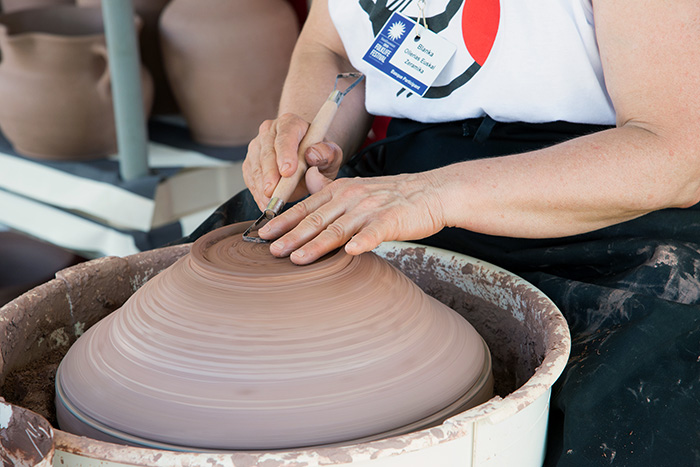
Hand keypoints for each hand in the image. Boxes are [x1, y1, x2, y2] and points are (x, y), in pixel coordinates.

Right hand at [242, 113, 343, 210]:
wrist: (307, 158)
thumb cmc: (318, 156)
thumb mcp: (331, 155)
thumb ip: (327, 154)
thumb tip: (313, 156)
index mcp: (291, 123)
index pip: (286, 136)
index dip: (286, 154)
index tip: (288, 172)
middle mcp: (270, 131)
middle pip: (267, 152)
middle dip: (270, 175)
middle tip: (273, 192)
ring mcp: (257, 146)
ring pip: (256, 166)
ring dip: (261, 186)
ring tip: (270, 202)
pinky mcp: (250, 161)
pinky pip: (250, 177)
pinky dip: (256, 191)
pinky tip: (264, 202)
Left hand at [258, 172, 447, 264]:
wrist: (431, 192)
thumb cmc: (392, 196)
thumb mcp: (357, 186)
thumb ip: (330, 188)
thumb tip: (308, 182)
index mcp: (340, 190)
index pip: (306, 207)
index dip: (284, 221)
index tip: (264, 234)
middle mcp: (351, 197)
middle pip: (316, 219)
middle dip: (292, 236)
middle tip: (273, 252)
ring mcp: (370, 208)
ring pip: (339, 228)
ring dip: (317, 245)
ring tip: (299, 259)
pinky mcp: (391, 220)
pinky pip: (374, 232)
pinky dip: (362, 242)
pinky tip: (351, 252)